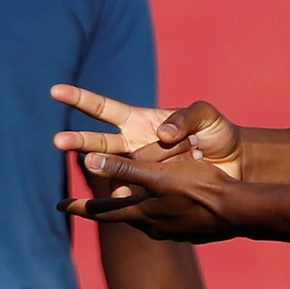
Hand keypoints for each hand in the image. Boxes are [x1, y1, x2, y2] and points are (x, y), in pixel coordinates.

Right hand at [51, 86, 243, 178]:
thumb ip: (184, 118)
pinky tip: (140, 197)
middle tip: (58, 141)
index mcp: (139, 121)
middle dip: (78, 140)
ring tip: (138, 174)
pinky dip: (137, 196)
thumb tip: (160, 135)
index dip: (79, 99)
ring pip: (118, 172)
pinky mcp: (151, 192)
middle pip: (97, 142)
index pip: (103, 108)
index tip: (55, 92)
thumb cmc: (216, 133)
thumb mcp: (205, 115)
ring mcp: (139, 169)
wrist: (234, 164)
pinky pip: (135, 195)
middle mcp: (132, 145)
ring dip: (126, 171)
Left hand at [58, 151, 236, 243]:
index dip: (79, 206)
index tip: (58, 205)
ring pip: (144, 218)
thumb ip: (124, 168)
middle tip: (86, 205)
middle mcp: (153, 227)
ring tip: (124, 203)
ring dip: (132, 208)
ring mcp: (173, 232)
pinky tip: (163, 208)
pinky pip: (166, 219)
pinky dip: (158, 210)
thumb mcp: (157, 174)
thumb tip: (87, 161)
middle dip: (104, 207)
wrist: (238, 211)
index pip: (101, 210)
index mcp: (141, 213)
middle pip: (121, 215)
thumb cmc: (198, 186)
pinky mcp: (190, 231)